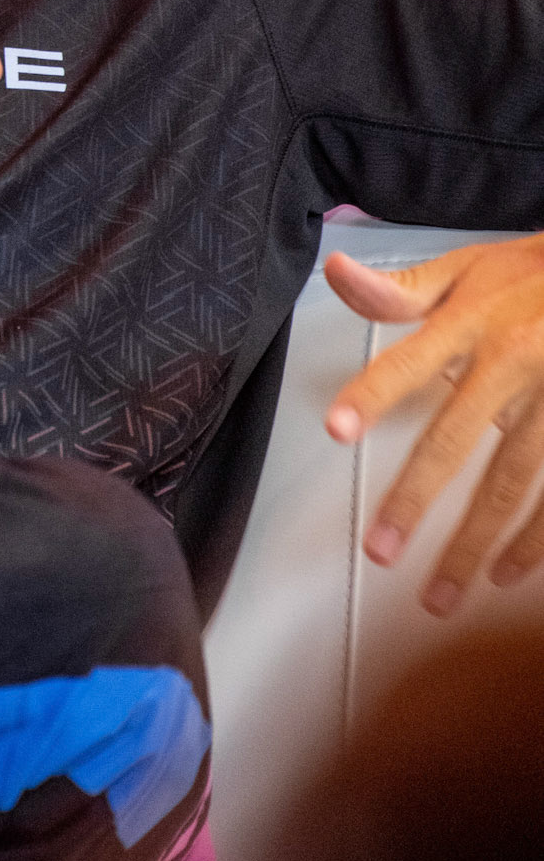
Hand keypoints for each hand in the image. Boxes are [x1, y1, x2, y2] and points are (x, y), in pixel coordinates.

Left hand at [325, 234, 543, 615]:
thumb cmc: (532, 276)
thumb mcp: (468, 268)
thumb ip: (401, 288)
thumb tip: (336, 272)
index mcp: (472, 321)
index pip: (409, 360)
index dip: (372, 393)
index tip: (336, 429)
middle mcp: (511, 359)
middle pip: (456, 435)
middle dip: (416, 496)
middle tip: (381, 550)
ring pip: (511, 481)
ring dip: (473, 541)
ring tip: (441, 592)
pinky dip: (532, 539)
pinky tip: (505, 572)